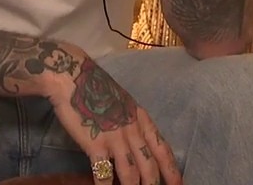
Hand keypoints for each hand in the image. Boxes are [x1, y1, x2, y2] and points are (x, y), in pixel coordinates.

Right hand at [44, 58, 181, 184]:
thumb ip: (131, 122)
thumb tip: (135, 139)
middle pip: (150, 167)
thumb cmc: (94, 87)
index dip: (172, 170)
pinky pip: (103, 173)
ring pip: (131, 174)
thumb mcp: (123, 103)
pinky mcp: (96, 145)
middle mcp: (133, 132)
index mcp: (141, 120)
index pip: (163, 150)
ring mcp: (116, 140)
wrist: (73, 78)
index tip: (179, 184)